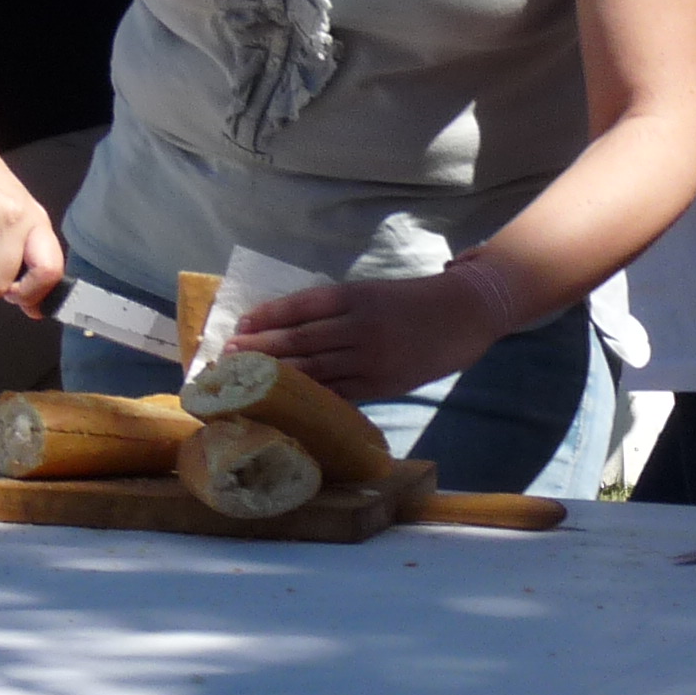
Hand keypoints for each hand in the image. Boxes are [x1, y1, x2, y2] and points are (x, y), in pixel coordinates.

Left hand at [233, 267, 510, 403]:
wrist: (468, 313)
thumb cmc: (416, 301)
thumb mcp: (375, 293)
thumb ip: (338, 310)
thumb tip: (287, 330)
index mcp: (356, 296)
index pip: (300, 307)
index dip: (267, 318)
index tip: (239, 326)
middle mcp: (359, 326)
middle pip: (299, 340)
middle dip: (260, 349)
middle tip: (227, 357)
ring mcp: (371, 358)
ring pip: (313, 369)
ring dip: (275, 375)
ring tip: (243, 380)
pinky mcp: (382, 384)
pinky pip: (337, 392)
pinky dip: (308, 396)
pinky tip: (285, 401)